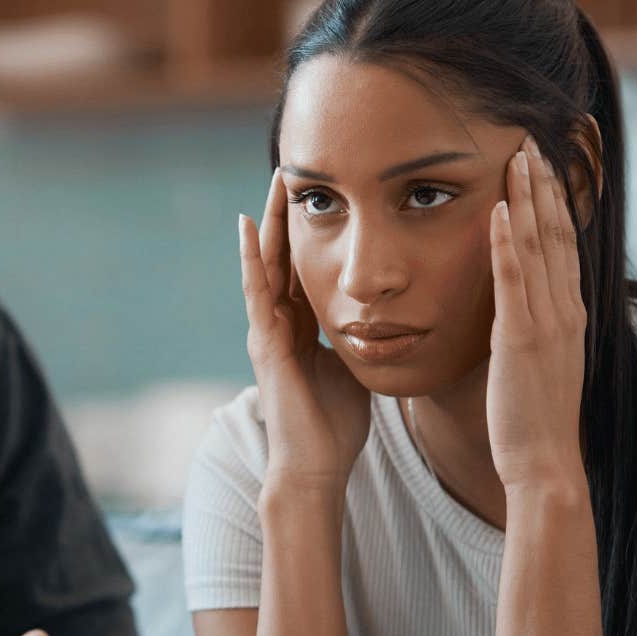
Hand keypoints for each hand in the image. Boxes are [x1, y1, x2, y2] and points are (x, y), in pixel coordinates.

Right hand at [239, 173, 371, 493]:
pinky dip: (252, 257)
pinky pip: (257, 292)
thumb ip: (360, 340)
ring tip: (274, 181)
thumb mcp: (355, 368)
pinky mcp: (266, 343)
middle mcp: (279, 324)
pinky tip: (248, 226)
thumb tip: (388, 319)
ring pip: (266, 264)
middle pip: (281, 256)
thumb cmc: (336, 426)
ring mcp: (267, 332)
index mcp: (301, 328)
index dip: (308, 230)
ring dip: (269, 222)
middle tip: (292, 169)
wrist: (317, 466)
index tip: (320, 192)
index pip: (303, 268)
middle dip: (286, 214)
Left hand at [485, 137, 587, 490]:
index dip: (556, 201)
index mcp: (568, 313)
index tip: (545, 163)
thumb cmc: (533, 417)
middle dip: (545, 184)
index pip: (564, 243)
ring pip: (540, 246)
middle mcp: (564, 309)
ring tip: (518, 155)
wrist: (544, 462)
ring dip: (529, 197)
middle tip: (532, 139)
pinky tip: (500, 210)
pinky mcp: (520, 338)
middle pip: (557, 232)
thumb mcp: (537, 359)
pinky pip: (514, 281)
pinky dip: (508, 242)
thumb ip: (531, 325)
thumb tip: (516, 306)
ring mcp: (546, 322)